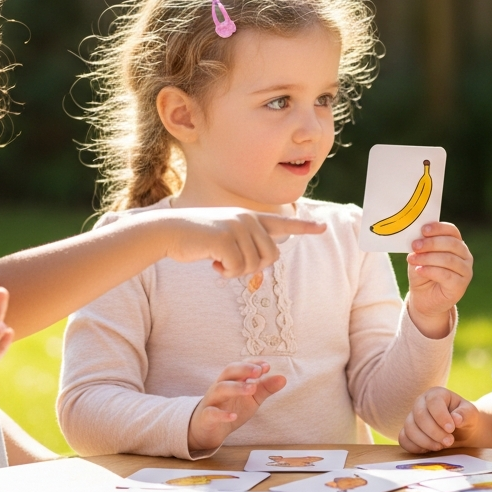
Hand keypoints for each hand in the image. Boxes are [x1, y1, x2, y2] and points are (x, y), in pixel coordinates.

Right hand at [160, 209, 325, 276]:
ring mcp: (237, 228)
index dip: (303, 227)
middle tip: (230, 264)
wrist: (169, 232)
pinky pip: (238, 269)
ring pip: (255, 266)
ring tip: (218, 261)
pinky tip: (211, 263)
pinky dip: (225, 273)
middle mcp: (248, 219)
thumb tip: (265, 260)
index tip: (322, 227)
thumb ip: (247, 243)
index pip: (283, 223)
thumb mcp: (226, 236)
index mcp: (250, 217)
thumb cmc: (196, 238)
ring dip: (236, 272)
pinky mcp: (225, 239)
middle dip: (253, 267)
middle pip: (272, 256)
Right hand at [186, 360, 286, 451]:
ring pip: (220, 388)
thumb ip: (265, 388)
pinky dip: (222, 414)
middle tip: (259, 372)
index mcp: (232, 379)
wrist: (208, 429)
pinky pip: (211, 413)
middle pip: (228, 371)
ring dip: (236, 387)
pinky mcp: (206, 417)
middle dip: (243, 369)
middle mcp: (220, 386)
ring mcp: (212, 400)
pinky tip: (233, 416)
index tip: (267, 366)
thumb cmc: (231, 407)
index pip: (240, 365)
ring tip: (251, 389)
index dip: (252, 364)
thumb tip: (283, 378)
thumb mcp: (251, 398)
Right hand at [398, 388, 479, 452]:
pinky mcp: (408, 432)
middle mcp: (420, 403)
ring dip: (425, 441)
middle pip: (419, 416)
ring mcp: (412, 417)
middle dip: (434, 432)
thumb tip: (456, 419)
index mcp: (436, 394)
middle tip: (449, 441)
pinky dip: (415, 447)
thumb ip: (465, 414)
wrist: (462, 431)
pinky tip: (429, 449)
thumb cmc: (465, 419)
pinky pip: (404, 439)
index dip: (441, 416)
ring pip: (409, 429)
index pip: (433, 402)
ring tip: (440, 446)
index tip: (451, 429)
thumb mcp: (471, 414)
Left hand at [405, 222, 472, 335]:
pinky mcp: (461, 285)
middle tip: (415, 246)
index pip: (452, 231)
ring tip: (412, 259)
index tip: (423, 230)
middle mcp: (465, 256)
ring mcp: (465, 271)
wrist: (424, 297)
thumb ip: (421, 246)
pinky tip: (419, 270)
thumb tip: (418, 237)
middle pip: (451, 244)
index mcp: (456, 244)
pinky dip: (430, 271)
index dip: (439, 228)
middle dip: (431, 243)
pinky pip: (446, 275)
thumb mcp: (420, 255)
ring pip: (448, 259)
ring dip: (428, 258)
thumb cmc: (423, 272)